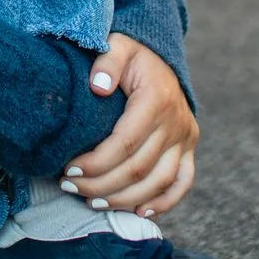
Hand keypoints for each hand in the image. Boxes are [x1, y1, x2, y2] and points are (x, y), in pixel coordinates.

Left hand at [63, 33, 197, 218]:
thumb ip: (107, 62)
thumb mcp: (118, 46)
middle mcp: (176, 122)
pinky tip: (138, 212)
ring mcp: (186, 139)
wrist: (161, 58)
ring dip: (124, 198)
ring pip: (158, 182)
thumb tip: (98, 86)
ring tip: (92, 201)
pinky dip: (163, 202)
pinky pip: (182, 183)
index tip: (69, 169)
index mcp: (157, 99)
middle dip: (101, 183)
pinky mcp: (190, 150)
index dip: (97, 162)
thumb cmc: (131, 56)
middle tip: (69, 186)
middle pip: (138, 168)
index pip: (125, 142)